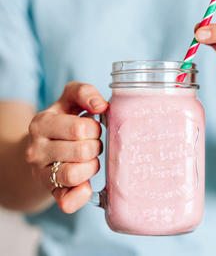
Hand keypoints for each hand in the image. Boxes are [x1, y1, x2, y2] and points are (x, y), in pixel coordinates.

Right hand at [25, 82, 107, 212]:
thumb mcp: (69, 100)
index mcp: (41, 124)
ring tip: (89, 159)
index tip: (93, 128)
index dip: (95, 128)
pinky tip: (86, 183)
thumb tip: (101, 105)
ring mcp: (41, 174)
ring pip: (76, 174)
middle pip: (83, 151)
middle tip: (92, 144)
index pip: (80, 129)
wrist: (43, 148)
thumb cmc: (63, 122)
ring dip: (92, 166)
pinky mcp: (50, 193)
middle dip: (96, 146)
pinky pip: (68, 202)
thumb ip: (84, 93)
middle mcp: (36, 150)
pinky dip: (82, 194)